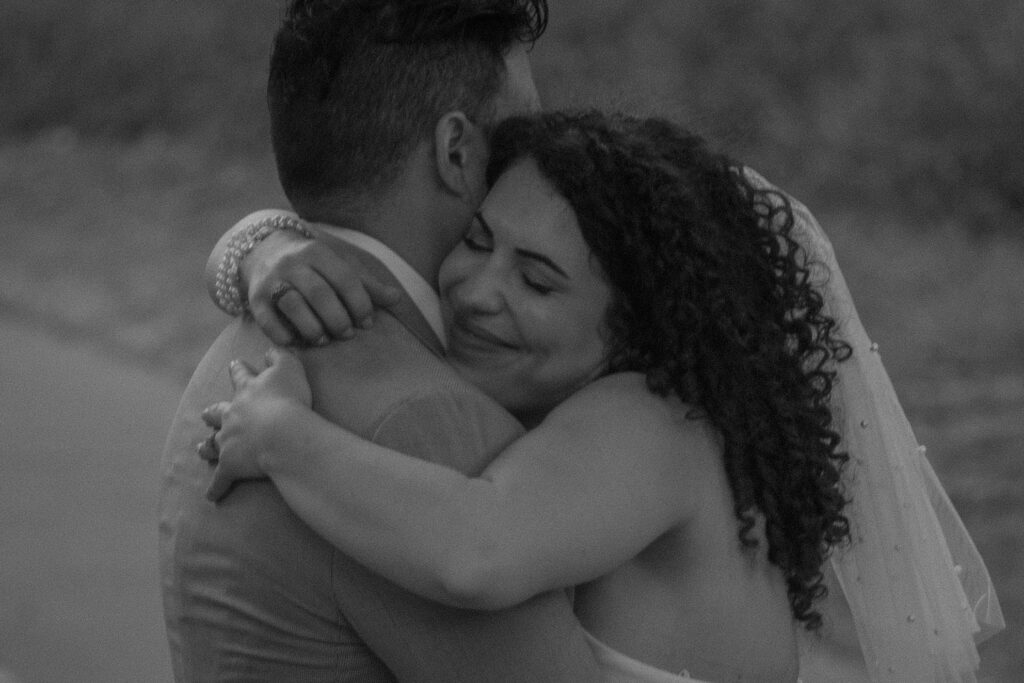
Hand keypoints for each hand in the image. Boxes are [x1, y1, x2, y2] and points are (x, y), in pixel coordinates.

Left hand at [199, 348, 312, 500]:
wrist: (282, 434)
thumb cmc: (289, 400)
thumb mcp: (290, 368)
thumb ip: (280, 355)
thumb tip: (270, 349)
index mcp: (246, 391)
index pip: (240, 375)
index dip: (238, 369)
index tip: (234, 363)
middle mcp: (232, 415)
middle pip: (217, 412)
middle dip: (212, 412)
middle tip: (206, 412)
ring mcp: (228, 442)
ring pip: (212, 444)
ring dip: (206, 446)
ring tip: (201, 448)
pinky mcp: (230, 466)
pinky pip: (220, 480)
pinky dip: (216, 489)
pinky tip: (212, 497)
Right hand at [244, 231, 401, 345]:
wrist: (264, 251)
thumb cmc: (313, 265)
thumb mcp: (340, 266)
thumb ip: (367, 285)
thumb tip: (397, 299)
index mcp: (318, 252)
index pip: (345, 279)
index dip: (360, 303)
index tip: (367, 322)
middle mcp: (293, 264)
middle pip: (320, 294)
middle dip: (338, 319)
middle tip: (347, 334)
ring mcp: (272, 280)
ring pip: (293, 306)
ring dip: (312, 328)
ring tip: (323, 340)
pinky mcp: (255, 298)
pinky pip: (267, 320)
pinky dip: (283, 335)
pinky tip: (296, 342)